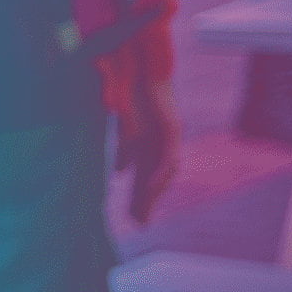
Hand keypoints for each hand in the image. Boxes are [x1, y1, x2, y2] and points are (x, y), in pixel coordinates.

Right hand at [116, 83, 179, 224]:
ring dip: (154, 194)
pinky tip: (152, 189)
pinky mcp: (171, 128)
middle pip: (154, 180)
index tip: (132, 217)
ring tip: (144, 212)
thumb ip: (125, 150)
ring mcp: (169, 136)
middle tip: (140, 224)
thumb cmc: (131, 89)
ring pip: (163, 172)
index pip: (143, 177)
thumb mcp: (125, 126)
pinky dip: (159, 174)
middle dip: (146, 203)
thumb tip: (120, 174)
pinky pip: (167, 157)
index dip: (138, 197)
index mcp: (149, 144)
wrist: (144, 66)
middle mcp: (162, 144)